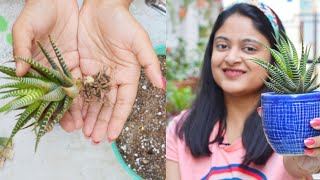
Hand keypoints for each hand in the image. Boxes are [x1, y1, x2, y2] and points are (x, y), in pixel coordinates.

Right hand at [12, 0, 82, 130]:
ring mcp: (67, 65)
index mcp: (37, 65)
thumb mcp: (25, 28)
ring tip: (87, 123)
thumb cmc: (37, 11)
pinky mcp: (79, 59)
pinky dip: (88, 92)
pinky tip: (94, 106)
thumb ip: (22, 48)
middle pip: (60, 95)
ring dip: (80, 108)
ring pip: (74, 90)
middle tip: (76, 129)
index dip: (47, 107)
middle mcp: (52, 69)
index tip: (53, 123)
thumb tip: (21, 71)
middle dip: (67, 113)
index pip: (42, 92)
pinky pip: (85, 78)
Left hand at [78, 0, 163, 142]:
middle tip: (94, 139)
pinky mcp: (82, 67)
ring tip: (84, 133)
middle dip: (101, 123)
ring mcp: (97, 74)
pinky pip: (79, 88)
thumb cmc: (123, 22)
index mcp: (128, 75)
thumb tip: (161, 85)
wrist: (102, 6)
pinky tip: (73, 115)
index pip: (123, 102)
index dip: (118, 120)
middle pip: (107, 106)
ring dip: (89, 117)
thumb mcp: (139, 41)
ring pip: (93, 101)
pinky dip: (77, 102)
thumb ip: (150, 63)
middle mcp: (113, 77)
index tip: (111, 136)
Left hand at [257, 108, 319, 176]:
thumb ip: (274, 118)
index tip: (313, 111)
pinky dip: (314, 152)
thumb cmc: (293, 137)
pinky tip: (306, 151)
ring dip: (318, 140)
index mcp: (316, 121)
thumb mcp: (284, 128)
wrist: (297, 158)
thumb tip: (260, 109)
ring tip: (306, 141)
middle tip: (311, 123)